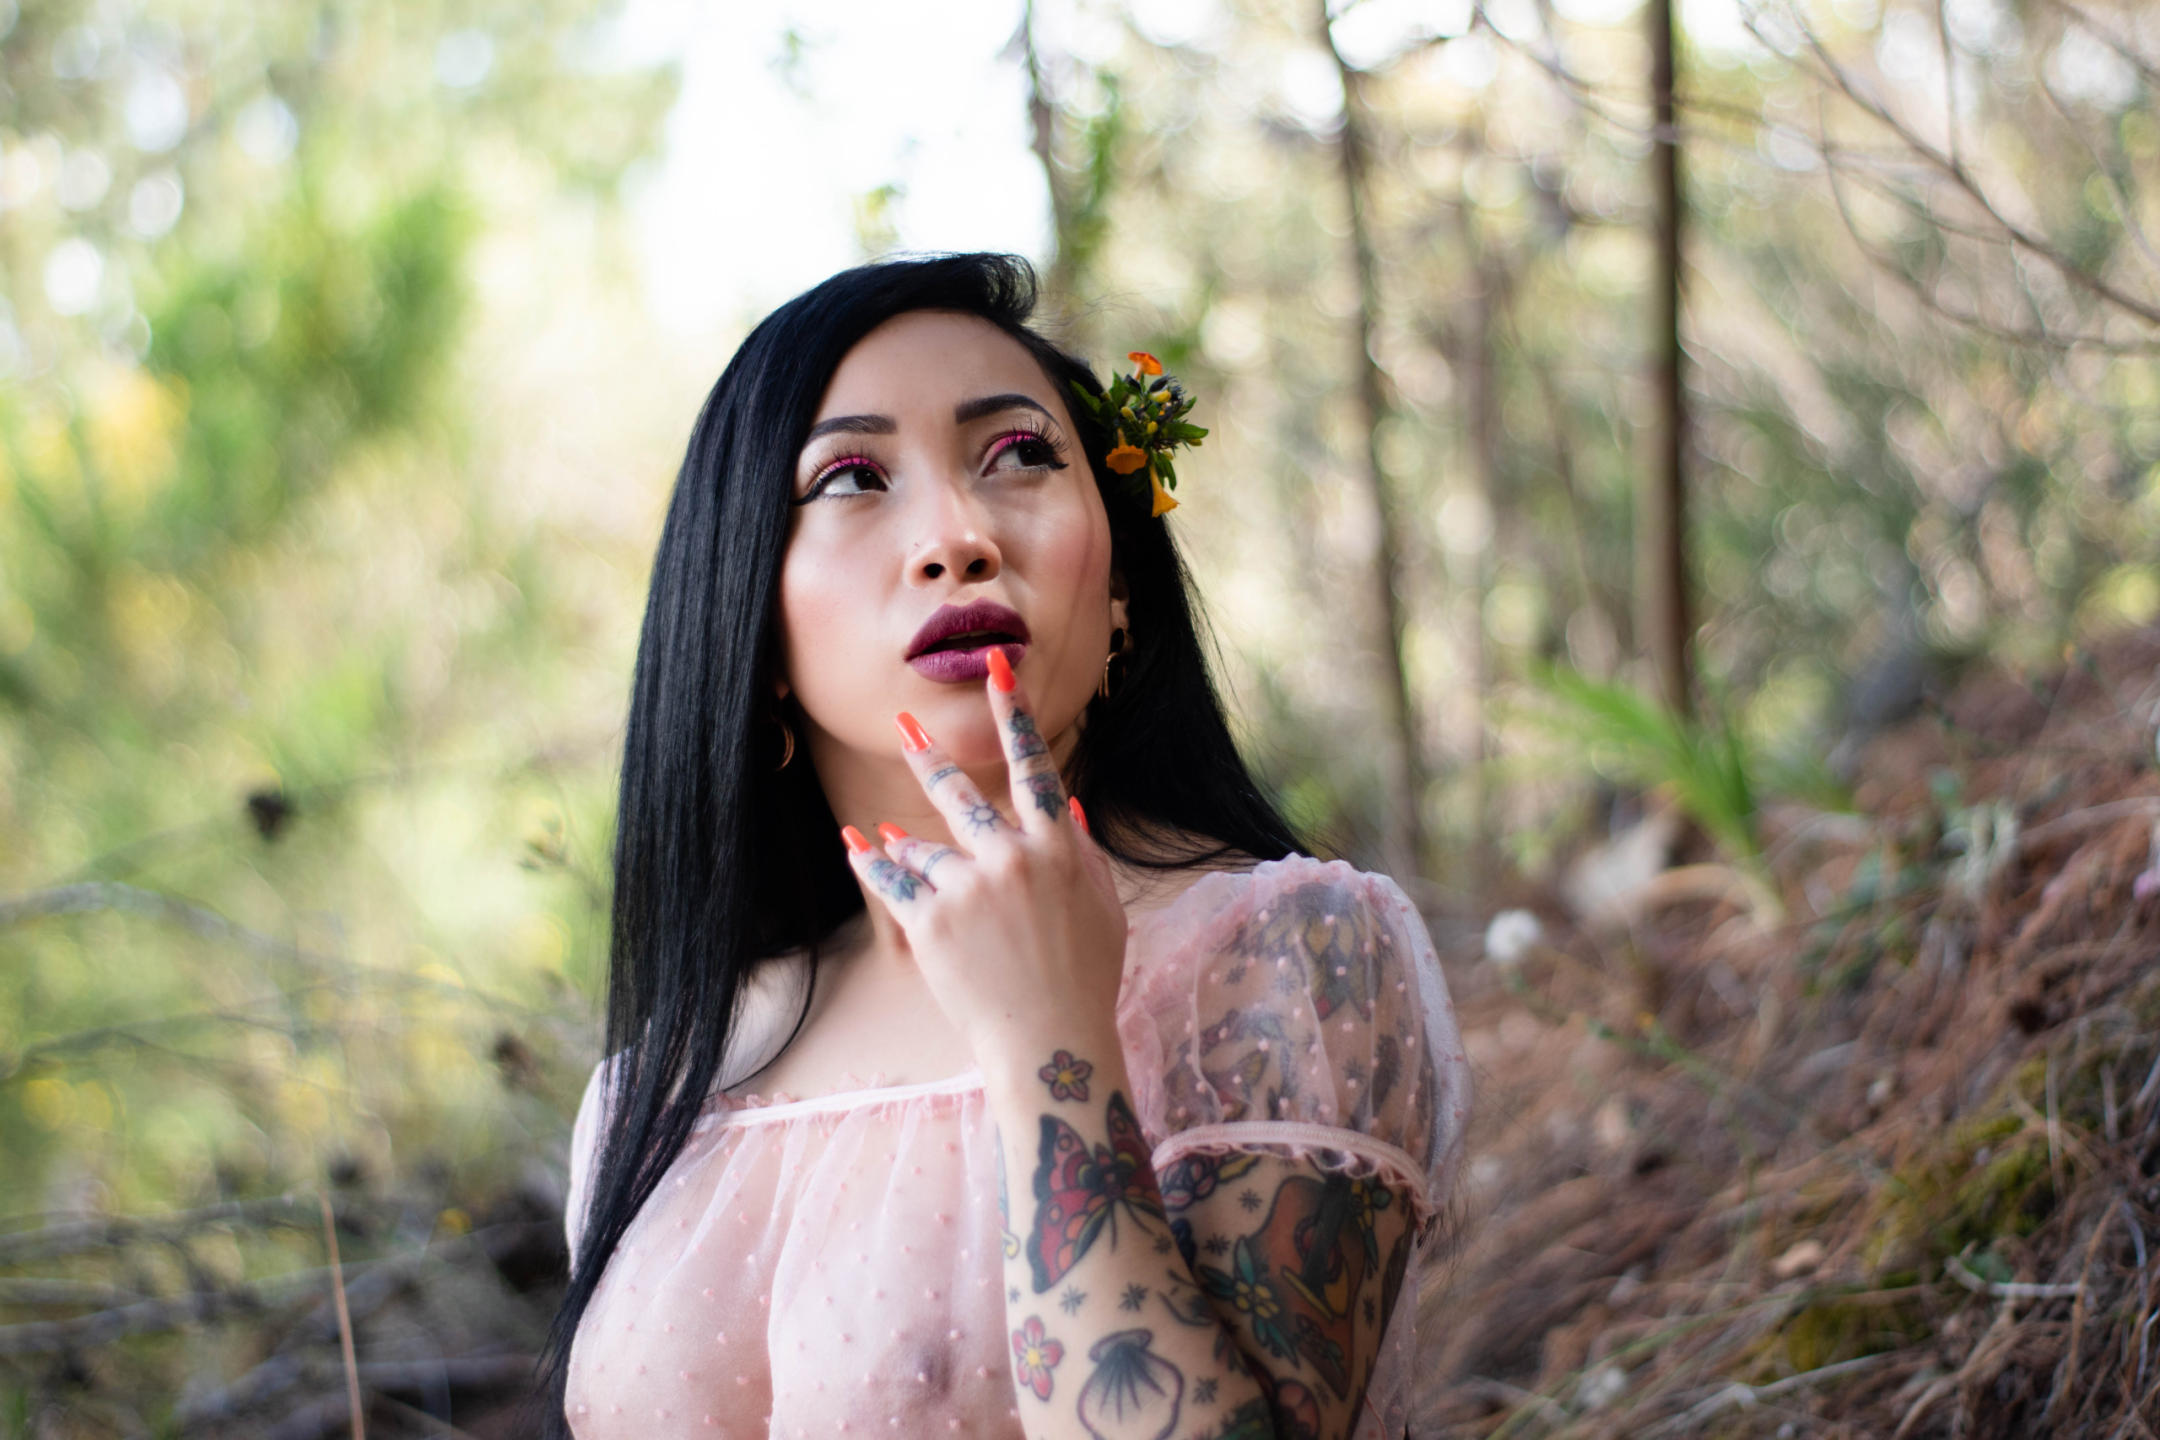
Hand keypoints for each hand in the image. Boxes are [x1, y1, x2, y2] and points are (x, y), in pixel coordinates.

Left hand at [840, 649, 1127, 1057]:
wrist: (1050, 1044)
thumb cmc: (1085, 979)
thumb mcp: (1103, 909)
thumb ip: (1083, 851)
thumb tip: (1065, 802)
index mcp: (1058, 849)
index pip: (1034, 766)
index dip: (1013, 713)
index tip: (995, 667)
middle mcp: (1012, 859)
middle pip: (963, 794)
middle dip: (931, 756)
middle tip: (903, 724)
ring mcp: (968, 891)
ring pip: (924, 848)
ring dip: (913, 852)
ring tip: (903, 857)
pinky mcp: (931, 924)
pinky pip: (892, 881)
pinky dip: (872, 863)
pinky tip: (856, 844)